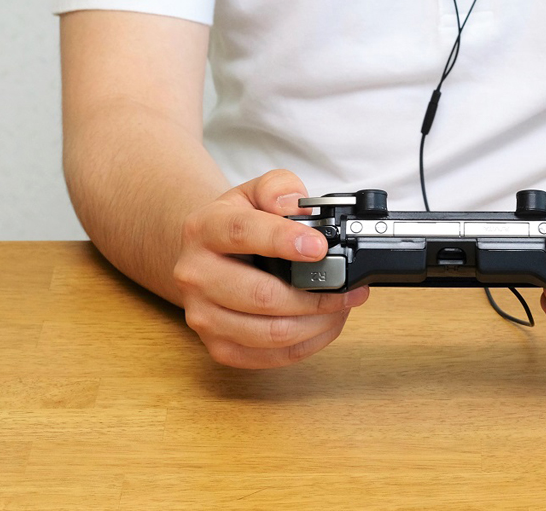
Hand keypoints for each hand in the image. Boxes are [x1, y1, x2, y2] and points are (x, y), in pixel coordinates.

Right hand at [172, 169, 369, 367]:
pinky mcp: (219, 347)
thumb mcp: (254, 191)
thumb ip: (277, 187)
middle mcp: (195, 275)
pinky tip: (326, 324)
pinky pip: (272, 357)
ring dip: (318, 323)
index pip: (241, 233)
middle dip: (316, 295)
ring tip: (343, 306)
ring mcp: (203, 316)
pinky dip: (309, 344)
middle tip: (349, 286)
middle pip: (261, 295)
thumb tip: (296, 205)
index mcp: (204, 229)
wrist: (204, 257)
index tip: (319, 248)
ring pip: (271, 332)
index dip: (283, 240)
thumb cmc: (236, 225)